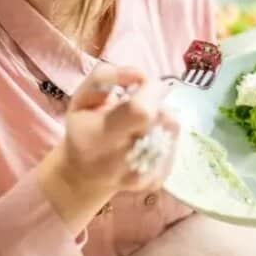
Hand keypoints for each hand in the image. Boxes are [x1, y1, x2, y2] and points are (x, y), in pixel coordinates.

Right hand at [37, 64, 178, 233]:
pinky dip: (164, 135)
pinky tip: (146, 138)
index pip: (141, 110)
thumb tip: (141, 74)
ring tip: (141, 123)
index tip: (141, 85)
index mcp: (99, 137)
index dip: (150, 90)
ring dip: (162, 117)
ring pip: (173, 130)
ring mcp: (142, 175)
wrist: (84, 175)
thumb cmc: (83, 130)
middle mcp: (121, 160)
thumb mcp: (81, 97)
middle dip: (156, 102)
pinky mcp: (156, 181)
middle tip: (139, 105)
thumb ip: (105, 77)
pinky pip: (174, 145)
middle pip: (164, 118)